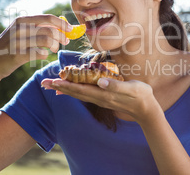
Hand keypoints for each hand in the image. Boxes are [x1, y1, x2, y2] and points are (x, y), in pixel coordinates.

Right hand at [0, 15, 71, 80]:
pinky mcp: (17, 55)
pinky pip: (40, 53)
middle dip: (62, 36)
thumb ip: (38, 28)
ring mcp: (18, 42)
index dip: (62, 23)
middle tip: (65, 42)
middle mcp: (19, 28)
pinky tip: (42, 55)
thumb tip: (62, 27)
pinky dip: (45, 55)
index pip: (48, 18)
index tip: (71, 29)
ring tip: (54, 50)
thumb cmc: (11, 47)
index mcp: (22, 20)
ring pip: (47, 41)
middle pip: (50, 30)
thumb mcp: (21, 32)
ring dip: (55, 46)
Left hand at [41, 78, 161, 122]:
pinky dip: (73, 91)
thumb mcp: (132, 89)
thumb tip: (100, 82)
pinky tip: (68, 89)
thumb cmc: (141, 95)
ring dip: (64, 89)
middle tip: (44, 83)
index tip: (53, 81)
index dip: (66, 85)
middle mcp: (99, 97)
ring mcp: (100, 98)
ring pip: (78, 94)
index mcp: (103, 94)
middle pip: (75, 92)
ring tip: (52, 85)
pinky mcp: (102, 97)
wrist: (146, 108)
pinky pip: (84, 94)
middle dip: (59, 87)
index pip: (81, 89)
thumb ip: (116, 86)